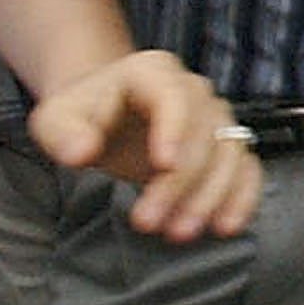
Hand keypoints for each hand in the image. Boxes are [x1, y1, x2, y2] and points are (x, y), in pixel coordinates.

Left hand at [28, 50, 261, 241]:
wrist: (105, 113)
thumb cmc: (81, 115)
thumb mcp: (55, 118)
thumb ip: (63, 133)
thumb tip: (82, 152)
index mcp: (152, 72)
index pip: (174, 97)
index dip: (175, 130)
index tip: (163, 166)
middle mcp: (194, 90)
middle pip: (204, 132)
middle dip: (181, 182)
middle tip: (150, 222)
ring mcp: (215, 117)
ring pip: (230, 152)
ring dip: (211, 196)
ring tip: (179, 232)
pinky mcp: (225, 146)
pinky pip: (247, 167)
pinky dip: (242, 196)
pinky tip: (226, 226)